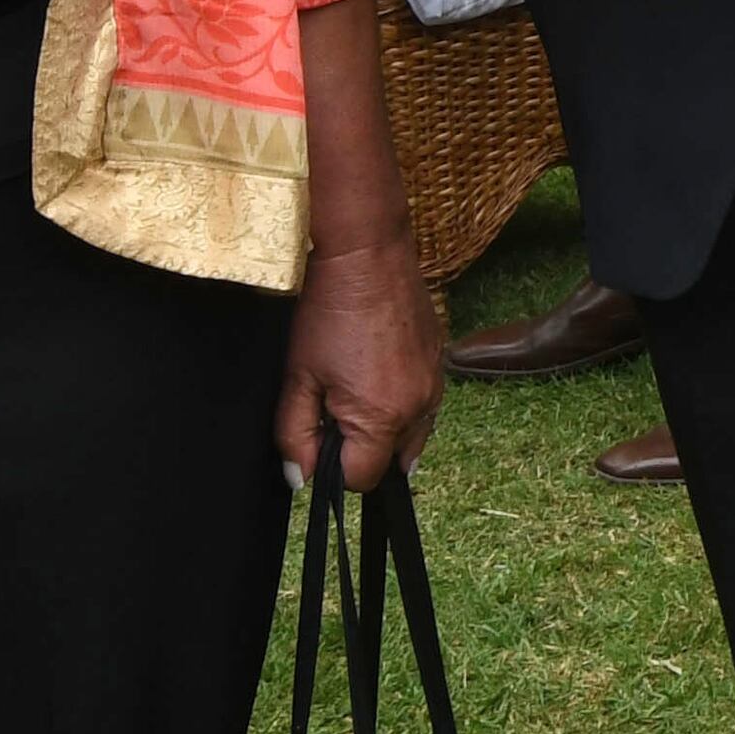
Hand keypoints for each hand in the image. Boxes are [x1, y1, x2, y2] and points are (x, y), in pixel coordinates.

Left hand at [280, 234, 443, 489]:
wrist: (370, 253)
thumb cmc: (330, 311)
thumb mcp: (298, 377)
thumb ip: (294, 435)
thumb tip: (301, 478)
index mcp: (382, 419)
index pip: (362, 480)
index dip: (334, 466)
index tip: (318, 431)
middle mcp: (420, 409)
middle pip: (391, 462)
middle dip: (362, 447)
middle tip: (334, 403)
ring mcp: (436, 385)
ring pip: (411, 435)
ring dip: (384, 426)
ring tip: (356, 384)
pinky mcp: (441, 363)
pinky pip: (423, 404)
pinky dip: (401, 402)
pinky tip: (377, 369)